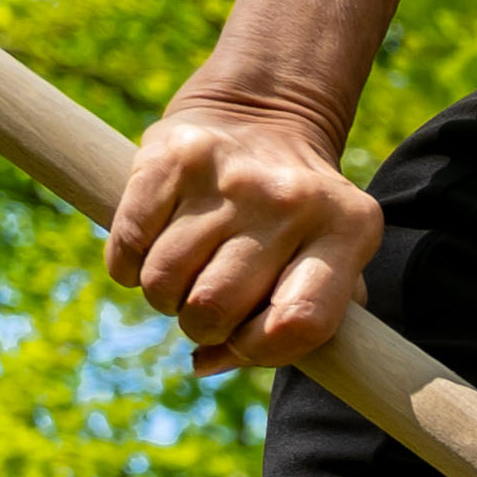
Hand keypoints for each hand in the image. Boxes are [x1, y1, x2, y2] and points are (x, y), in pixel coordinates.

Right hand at [105, 87, 381, 376]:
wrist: (262, 113)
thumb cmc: (295, 219)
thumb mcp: (330, 261)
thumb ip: (291, 328)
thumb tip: (207, 364)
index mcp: (348, 229)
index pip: (300, 322)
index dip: (260, 350)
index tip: (245, 340)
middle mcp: (292, 200)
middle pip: (216, 308)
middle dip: (202, 326)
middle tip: (209, 305)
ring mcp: (230, 176)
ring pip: (163, 284)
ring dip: (165, 296)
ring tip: (186, 272)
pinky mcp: (171, 156)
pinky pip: (128, 250)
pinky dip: (129, 267)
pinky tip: (153, 249)